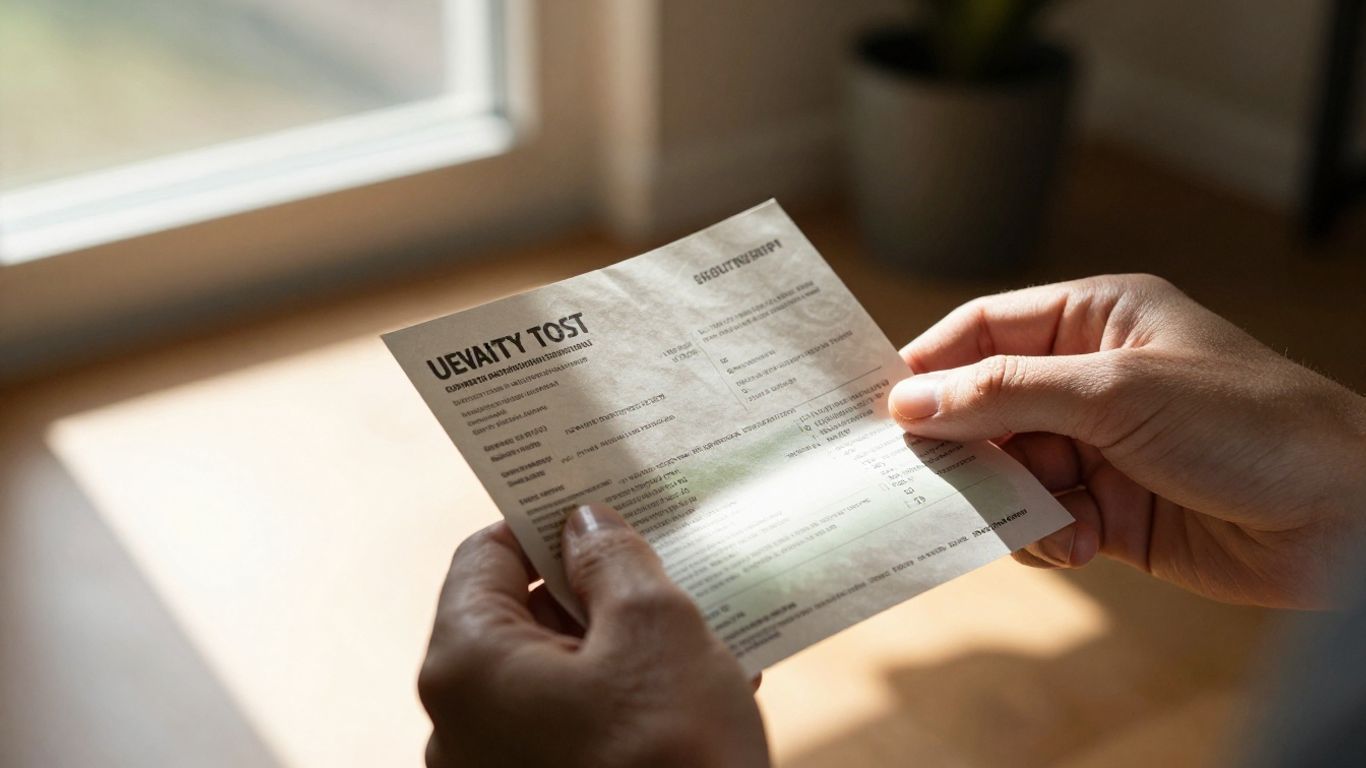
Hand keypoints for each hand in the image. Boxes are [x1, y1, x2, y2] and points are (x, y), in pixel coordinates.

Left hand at [418, 504, 769, 767]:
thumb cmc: (673, 756)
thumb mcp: (656, 629)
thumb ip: (613, 561)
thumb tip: (584, 525)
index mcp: (466, 668)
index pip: (483, 555)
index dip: (541, 520)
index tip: (596, 502)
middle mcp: (461, 726)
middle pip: (519, 618)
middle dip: (592, 586)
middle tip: (658, 559)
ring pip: (554, 676)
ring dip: (618, 644)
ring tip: (695, 622)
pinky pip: (571, 729)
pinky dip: (622, 700)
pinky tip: (697, 687)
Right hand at [890, 274, 1365, 608]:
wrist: (1344, 519)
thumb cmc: (1250, 424)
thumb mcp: (1115, 393)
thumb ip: (1005, 395)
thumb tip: (909, 401)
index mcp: (1095, 319)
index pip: (984, 330)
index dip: (932, 366)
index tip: (883, 410)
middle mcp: (1089, 378)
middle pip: (985, 407)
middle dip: (970, 449)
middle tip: (944, 481)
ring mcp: (1098, 445)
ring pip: (1007, 471)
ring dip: (1014, 502)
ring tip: (1053, 520)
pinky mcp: (1109, 509)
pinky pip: (1040, 520)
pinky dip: (1047, 537)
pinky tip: (1084, 546)